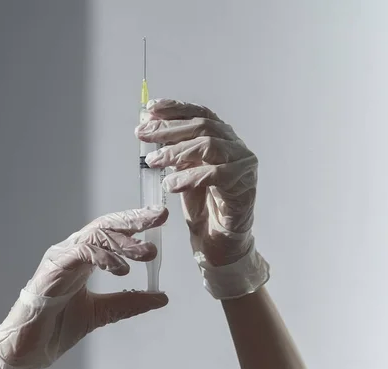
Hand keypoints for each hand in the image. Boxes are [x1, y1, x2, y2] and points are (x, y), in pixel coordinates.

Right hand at [0, 206, 168, 368]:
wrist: (29, 351)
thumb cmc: (57, 327)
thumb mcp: (104, 312)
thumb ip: (130, 302)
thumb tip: (161, 296)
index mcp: (83, 257)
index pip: (112, 231)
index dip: (135, 223)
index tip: (159, 218)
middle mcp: (72, 251)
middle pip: (105, 226)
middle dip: (133, 220)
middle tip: (158, 217)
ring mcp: (61, 259)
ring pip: (95, 236)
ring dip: (123, 242)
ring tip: (145, 253)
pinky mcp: (52, 270)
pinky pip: (80, 253)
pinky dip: (102, 256)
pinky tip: (120, 268)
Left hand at [136, 99, 268, 299]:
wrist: (219, 240)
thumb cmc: (203, 205)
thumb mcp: (181, 173)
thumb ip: (171, 151)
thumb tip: (147, 128)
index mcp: (221, 137)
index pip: (199, 114)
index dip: (175, 109)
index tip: (150, 109)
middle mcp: (234, 146)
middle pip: (202, 126)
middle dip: (168, 129)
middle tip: (143, 135)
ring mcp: (243, 164)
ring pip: (209, 145)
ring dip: (176, 151)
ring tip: (153, 161)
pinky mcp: (245, 185)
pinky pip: (217, 175)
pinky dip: (191, 177)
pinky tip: (171, 184)